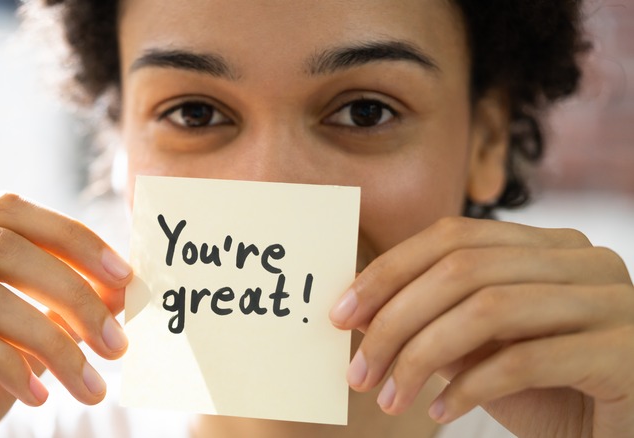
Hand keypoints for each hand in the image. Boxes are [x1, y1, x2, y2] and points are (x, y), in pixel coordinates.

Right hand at [0, 192, 131, 436]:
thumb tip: (120, 291)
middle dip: (73, 292)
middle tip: (117, 342)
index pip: (9, 212)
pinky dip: (8, 366)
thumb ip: (60, 310)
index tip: (124, 277)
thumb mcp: (23, 342)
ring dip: (52, 342)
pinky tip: (37, 399)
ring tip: (89, 384)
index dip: (72, 237)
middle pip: (1, 246)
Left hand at [330, 217, 633, 436]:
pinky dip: (469, 388)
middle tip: (358, 370)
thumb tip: (359, 311)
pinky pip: (525, 361)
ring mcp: (612, 302)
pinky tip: (439, 414)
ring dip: (422, 357)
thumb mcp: (482, 351)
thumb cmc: (550, 393)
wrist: (620, 435)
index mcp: (549, 246)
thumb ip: (433, 322)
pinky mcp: (625, 353)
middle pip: (463, 269)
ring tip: (388, 397)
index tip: (342, 314)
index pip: (452, 237)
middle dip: (396, 320)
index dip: (389, 272)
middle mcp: (584, 260)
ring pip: (488, 309)